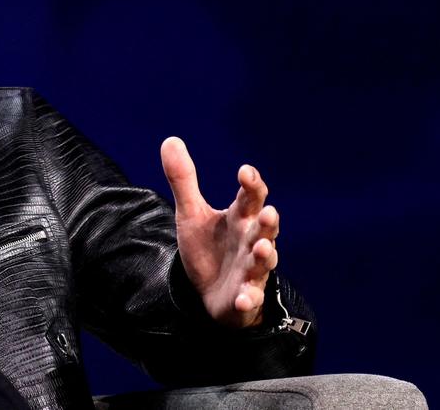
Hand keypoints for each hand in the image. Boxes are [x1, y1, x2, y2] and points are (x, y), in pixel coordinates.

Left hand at [160, 137, 278, 327]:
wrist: (210, 292)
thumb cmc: (209, 248)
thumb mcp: (191, 213)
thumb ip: (184, 180)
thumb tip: (170, 140)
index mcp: (240, 219)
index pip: (251, 198)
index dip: (251, 184)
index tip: (245, 171)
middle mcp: (251, 242)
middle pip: (265, 229)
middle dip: (269, 222)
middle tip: (269, 213)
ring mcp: (250, 271)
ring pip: (263, 262)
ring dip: (265, 256)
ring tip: (262, 249)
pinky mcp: (244, 297)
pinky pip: (249, 298)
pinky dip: (247, 298)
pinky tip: (242, 298)